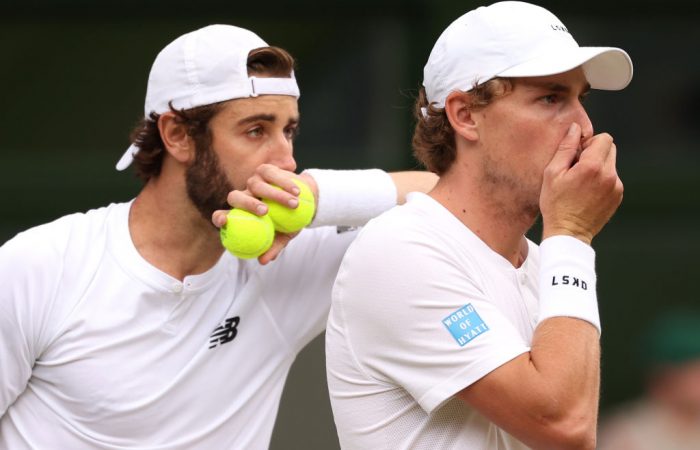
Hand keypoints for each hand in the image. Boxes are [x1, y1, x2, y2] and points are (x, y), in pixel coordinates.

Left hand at [211, 164, 318, 263]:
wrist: (306, 201)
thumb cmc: (291, 222)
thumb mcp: (285, 236)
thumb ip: (273, 247)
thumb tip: (263, 261)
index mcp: (241, 214)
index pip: (222, 215)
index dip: (219, 217)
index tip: (224, 221)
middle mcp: (244, 196)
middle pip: (235, 197)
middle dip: (247, 203)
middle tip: (266, 212)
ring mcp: (253, 182)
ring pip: (256, 185)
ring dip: (276, 195)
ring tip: (293, 204)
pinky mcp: (266, 170)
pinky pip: (272, 175)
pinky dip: (285, 184)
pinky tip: (296, 192)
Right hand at [539, 123, 623, 244]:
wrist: (569, 233)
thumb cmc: (556, 204)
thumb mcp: (552, 174)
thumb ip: (566, 148)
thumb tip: (575, 129)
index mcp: (593, 167)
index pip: (604, 138)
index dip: (589, 143)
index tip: (577, 155)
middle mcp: (609, 175)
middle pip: (610, 148)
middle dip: (595, 152)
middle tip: (578, 167)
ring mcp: (616, 187)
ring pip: (611, 164)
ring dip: (598, 167)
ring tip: (581, 183)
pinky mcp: (617, 196)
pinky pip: (612, 178)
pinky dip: (602, 180)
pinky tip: (587, 192)